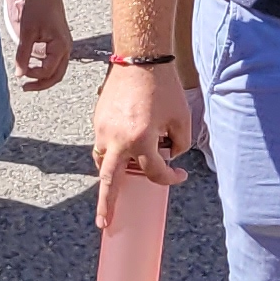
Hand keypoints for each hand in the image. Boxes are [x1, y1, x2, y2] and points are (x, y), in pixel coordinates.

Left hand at [16, 0, 71, 89]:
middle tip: (25, 88)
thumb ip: (23, 55)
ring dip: (44, 77)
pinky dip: (46, 68)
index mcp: (60, 46)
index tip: (19, 71)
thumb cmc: (37, 8)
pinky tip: (33, 66)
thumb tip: (19, 74)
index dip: (33, 74)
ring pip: (58, 70)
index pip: (48, 71)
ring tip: (28, 80)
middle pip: (57, 75)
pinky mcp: (61, 42)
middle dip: (41, 84)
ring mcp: (65, 46)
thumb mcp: (27, 32)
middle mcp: (66, 48)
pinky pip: (56, 61)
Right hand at [94, 58, 190, 201]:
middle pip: (109, 180)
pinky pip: (102, 143)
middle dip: (106, 205)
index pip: (154, 172)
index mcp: (140, 140)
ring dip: (112, 172)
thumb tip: (169, 154)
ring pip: (103, 160)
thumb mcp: (182, 118)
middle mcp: (117, 138)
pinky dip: (112, 150)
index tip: (181, 174)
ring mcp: (103, 129)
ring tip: (119, 179)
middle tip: (104, 224)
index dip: (171, 177)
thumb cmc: (163, 86)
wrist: (140, 56)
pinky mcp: (98, 119)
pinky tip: (124, 147)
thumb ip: (179, 143)